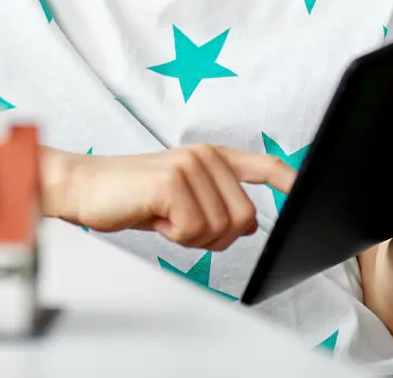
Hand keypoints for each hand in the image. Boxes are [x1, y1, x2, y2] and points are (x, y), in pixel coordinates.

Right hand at [61, 144, 294, 250]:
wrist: (87, 188)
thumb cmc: (132, 196)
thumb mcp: (181, 198)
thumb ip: (216, 203)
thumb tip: (249, 224)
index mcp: (210, 157)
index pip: (262, 166)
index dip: (288, 181)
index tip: (306, 193)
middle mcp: (204, 156)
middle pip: (244, 219)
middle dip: (213, 236)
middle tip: (179, 222)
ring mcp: (189, 165)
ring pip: (220, 229)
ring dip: (189, 237)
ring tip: (163, 216)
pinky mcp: (172, 181)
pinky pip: (193, 231)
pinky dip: (173, 236)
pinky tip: (154, 216)